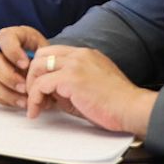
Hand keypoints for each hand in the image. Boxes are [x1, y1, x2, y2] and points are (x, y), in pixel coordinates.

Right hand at [0, 25, 46, 106]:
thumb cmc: (44, 60)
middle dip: (8, 77)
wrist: (42, 70)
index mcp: (13, 36)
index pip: (4, 37)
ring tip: (25, 100)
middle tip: (25, 88)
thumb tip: (40, 70)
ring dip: (6, 92)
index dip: (13, 51)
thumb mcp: (49, 53)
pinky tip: (18, 101)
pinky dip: (2, 99)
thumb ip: (45, 58)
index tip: (26, 65)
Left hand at [22, 46, 156, 135]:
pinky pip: (41, 85)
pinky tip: (36, 111)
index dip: (43, 69)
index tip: (41, 87)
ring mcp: (75, 65)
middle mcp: (79, 55)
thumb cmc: (116, 103)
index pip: (54, 52)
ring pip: (37, 67)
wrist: (132, 109)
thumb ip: (68, 84)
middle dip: (33, 75)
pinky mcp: (71, 79)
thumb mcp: (89, 87)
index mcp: (86, 54)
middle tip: (34, 95)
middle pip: (42, 55)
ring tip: (34, 105)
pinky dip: (34, 99)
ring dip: (31, 87)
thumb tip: (49, 92)